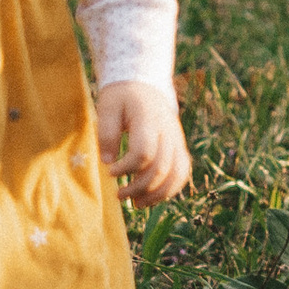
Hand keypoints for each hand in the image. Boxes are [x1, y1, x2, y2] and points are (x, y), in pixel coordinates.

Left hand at [98, 81, 192, 206]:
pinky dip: (170, 189)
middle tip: (119, 195)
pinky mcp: (179, 147)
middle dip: (139, 187)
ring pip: (177, 173)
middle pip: (161, 167)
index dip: (127, 168)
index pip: (144, 151)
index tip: (111, 172)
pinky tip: (151, 197)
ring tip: (136, 203)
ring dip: (157, 194)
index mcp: (149, 118)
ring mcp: (177, 139)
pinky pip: (182, 172)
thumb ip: (106, 132)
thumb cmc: (122, 97)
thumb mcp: (107, 107)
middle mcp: (168, 130)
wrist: (144, 85)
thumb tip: (107, 161)